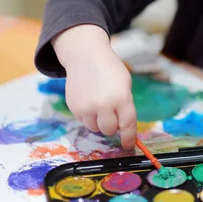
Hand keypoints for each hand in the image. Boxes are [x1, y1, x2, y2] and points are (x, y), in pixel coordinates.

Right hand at [52, 24, 137, 148]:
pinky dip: (88, 116)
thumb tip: (123, 127)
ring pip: (95, 128)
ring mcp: (87, 107)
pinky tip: (89, 101)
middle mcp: (103, 105)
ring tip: (100, 105)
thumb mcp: (125, 84)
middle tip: (113, 115)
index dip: (128, 137)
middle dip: (113, 126)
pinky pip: (83, 121)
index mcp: (121, 98)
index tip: (128, 144)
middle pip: (109, 130)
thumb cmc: (110, 70)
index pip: (127, 125)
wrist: (86, 57)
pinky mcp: (74, 107)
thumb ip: (125, 105)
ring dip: (99, 122)